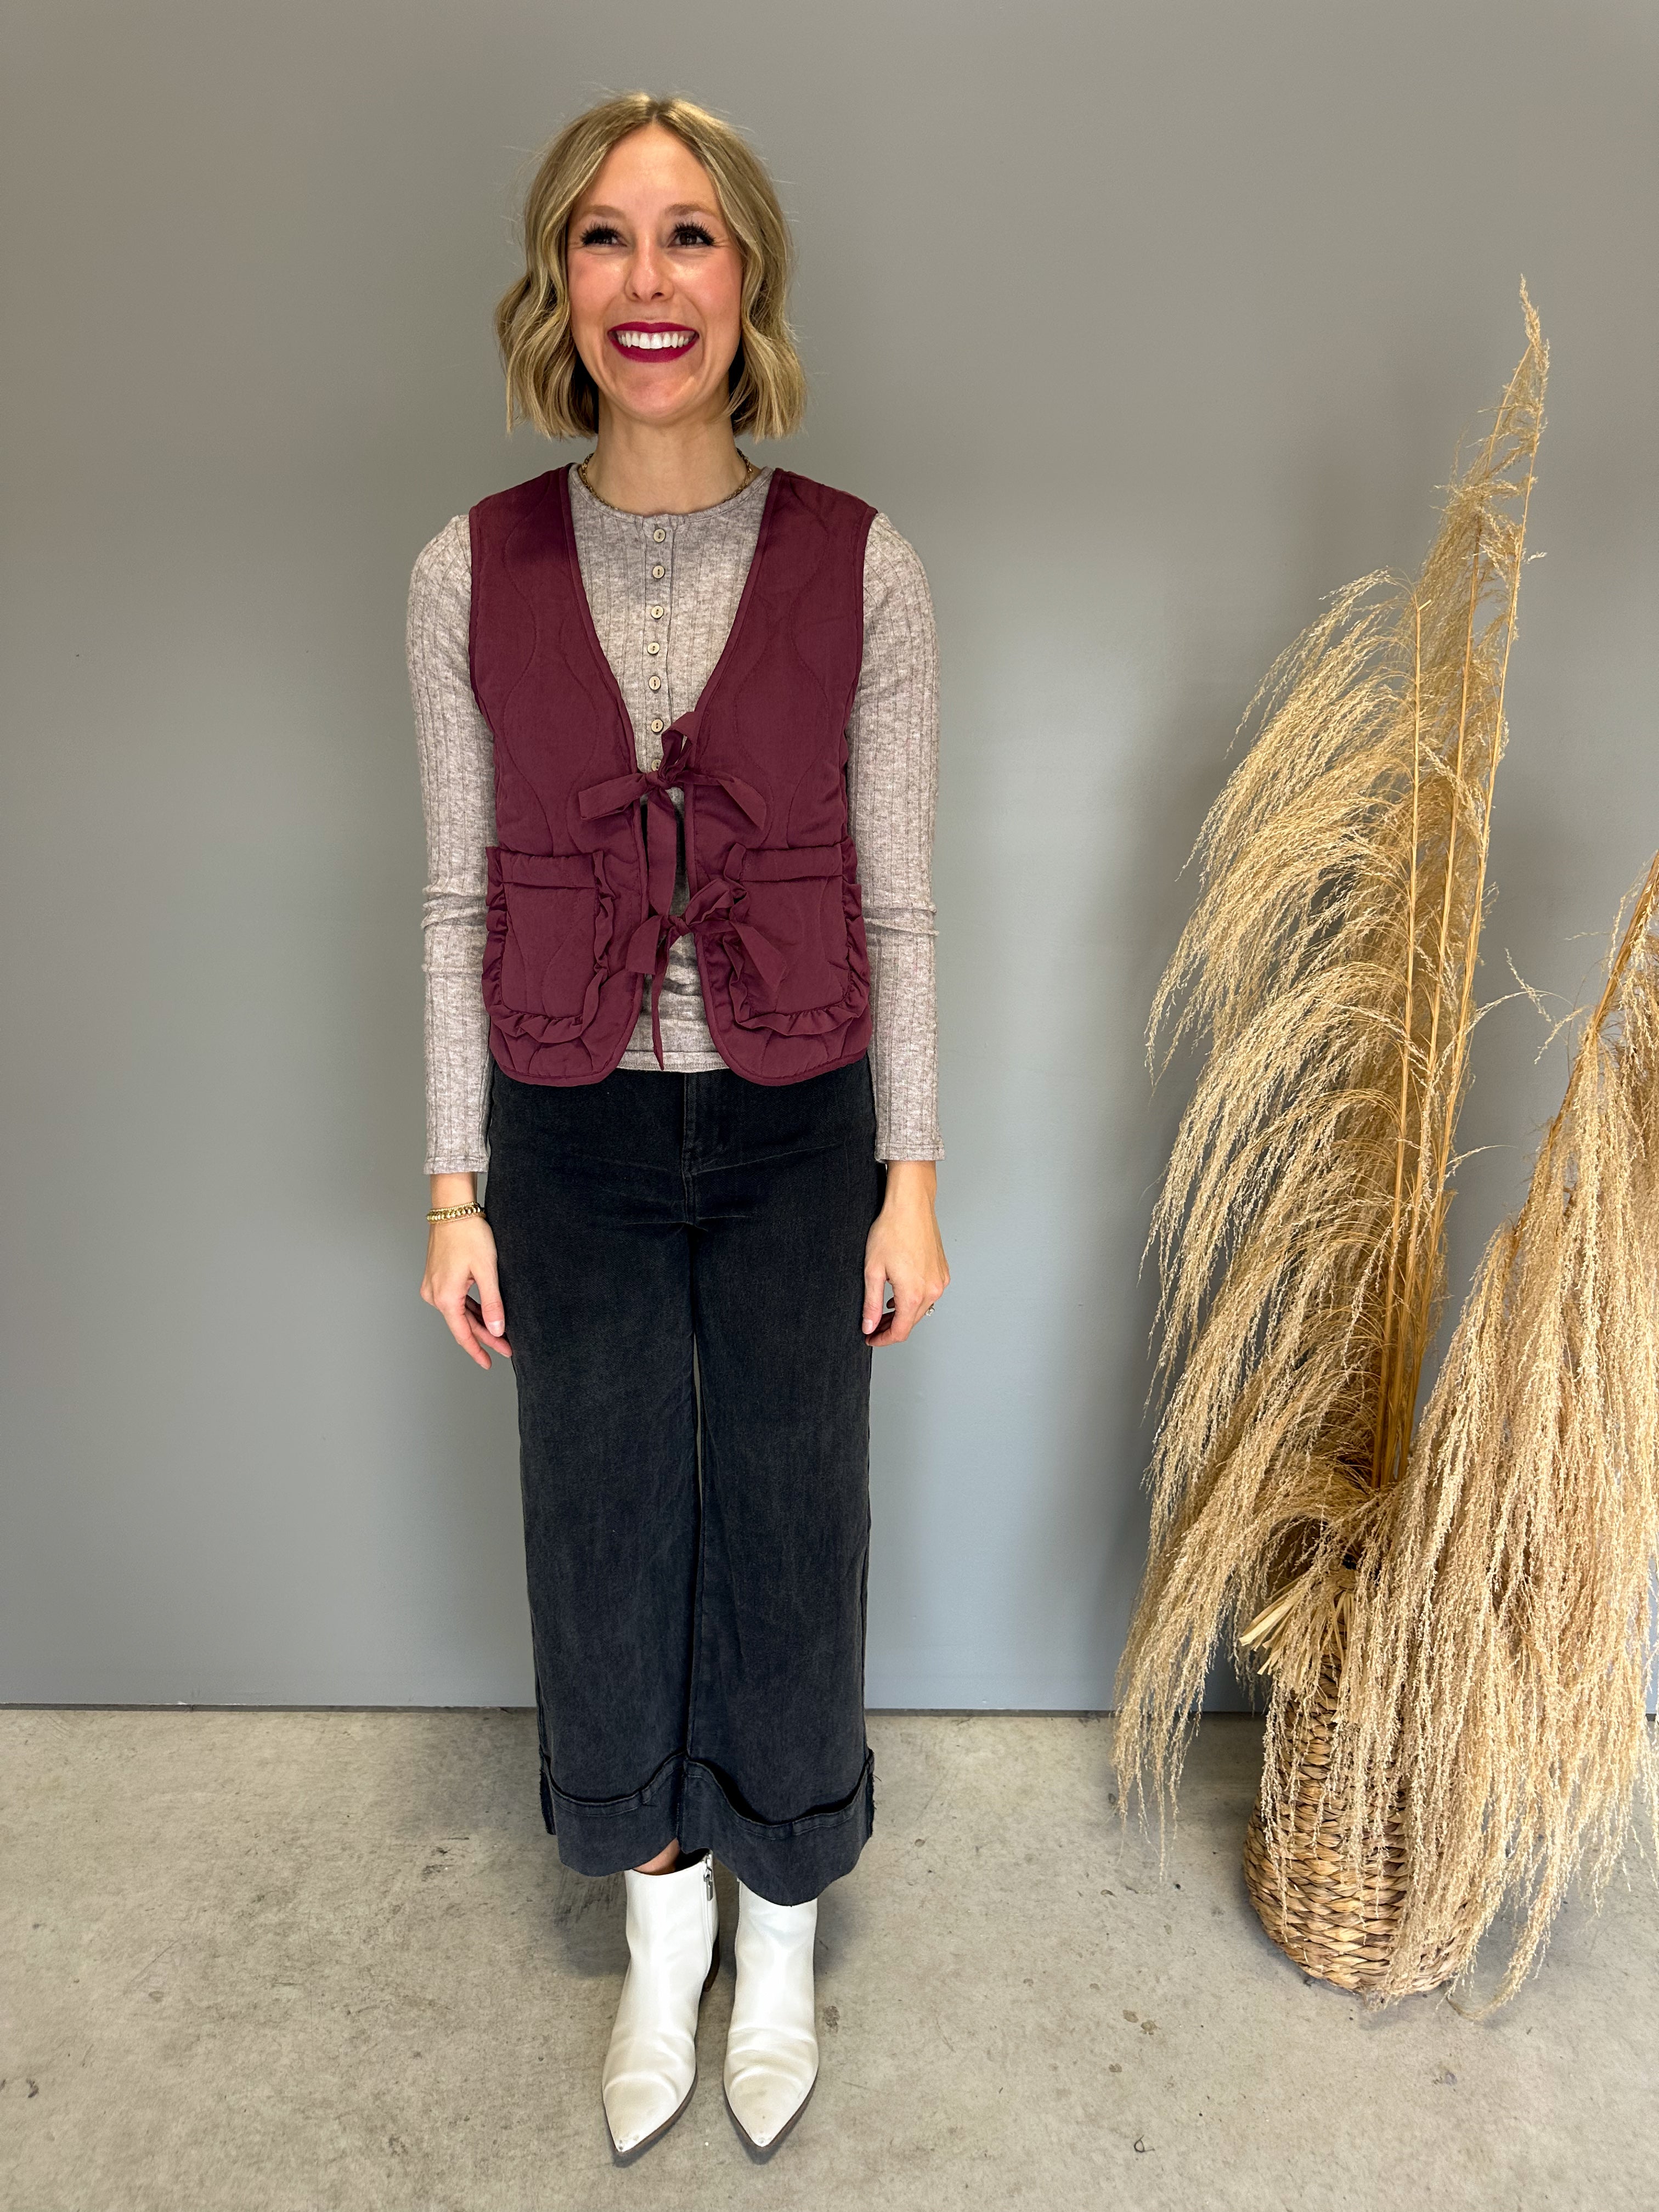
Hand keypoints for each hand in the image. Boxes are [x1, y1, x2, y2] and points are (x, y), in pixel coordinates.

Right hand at [421, 1179, 511, 1371]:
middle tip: (508, 1348)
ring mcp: (434, 1286)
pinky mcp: (437, 1277)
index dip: (478, 1351)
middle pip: (462, 1324)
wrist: (453, 1208)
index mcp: (445, 1297)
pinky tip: (485, 1313)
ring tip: (501, 1333)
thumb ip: (492, 1303)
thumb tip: (497, 1331)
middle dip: (485, 1337)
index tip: (490, 1363)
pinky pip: (455, 1300)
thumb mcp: (487, 1271)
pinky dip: (470, 1309)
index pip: (463, 1334)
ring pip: (459, 1312)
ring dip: (479, 1322)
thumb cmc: (469, 1234)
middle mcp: (435, 1295)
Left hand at [862, 1160, 948, 1347]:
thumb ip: (870, 1303)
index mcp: (913, 1294)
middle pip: (912, 1322)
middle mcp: (932, 1290)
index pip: (901, 1331)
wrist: (910, 1206)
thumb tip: (869, 1326)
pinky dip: (914, 1299)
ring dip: (903, 1313)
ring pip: (921, 1309)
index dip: (883, 1339)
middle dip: (891, 1327)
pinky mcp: (942, 1271)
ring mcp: (940, 1280)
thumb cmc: (891, 1231)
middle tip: (872, 1325)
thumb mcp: (873, 1271)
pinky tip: (899, 1293)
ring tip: (883, 1310)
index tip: (871, 1338)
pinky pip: (929, 1294)